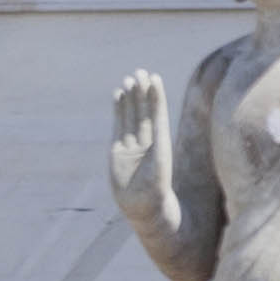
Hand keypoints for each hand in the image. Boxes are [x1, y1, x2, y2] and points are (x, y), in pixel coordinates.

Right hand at [105, 71, 171, 211]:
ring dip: (131, 98)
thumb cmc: (156, 188)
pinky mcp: (118, 150)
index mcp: (161, 142)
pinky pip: (119, 126)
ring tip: (129, 80)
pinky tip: (119, 95)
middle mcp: (147, 141)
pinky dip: (119, 110)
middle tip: (140, 72)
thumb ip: (157, 141)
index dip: (156, 97)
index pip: (158, 114)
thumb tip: (157, 127)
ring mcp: (132, 145)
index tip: (154, 78)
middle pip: (144, 112)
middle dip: (142, 93)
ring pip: (132, 117)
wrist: (144, 208)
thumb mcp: (159, 161)